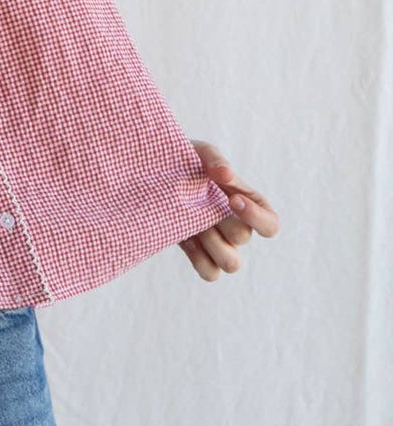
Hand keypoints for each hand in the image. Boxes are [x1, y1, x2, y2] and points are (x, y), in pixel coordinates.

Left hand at [180, 139, 279, 279]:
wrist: (153, 176)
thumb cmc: (185, 161)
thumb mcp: (199, 152)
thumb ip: (214, 159)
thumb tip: (225, 175)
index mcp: (248, 203)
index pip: (270, 224)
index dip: (256, 216)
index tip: (232, 199)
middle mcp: (238, 226)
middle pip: (243, 238)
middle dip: (221, 222)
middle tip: (200, 206)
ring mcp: (219, 243)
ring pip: (231, 264)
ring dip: (212, 245)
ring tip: (194, 226)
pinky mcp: (199, 254)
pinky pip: (210, 273)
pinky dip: (199, 259)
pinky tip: (185, 238)